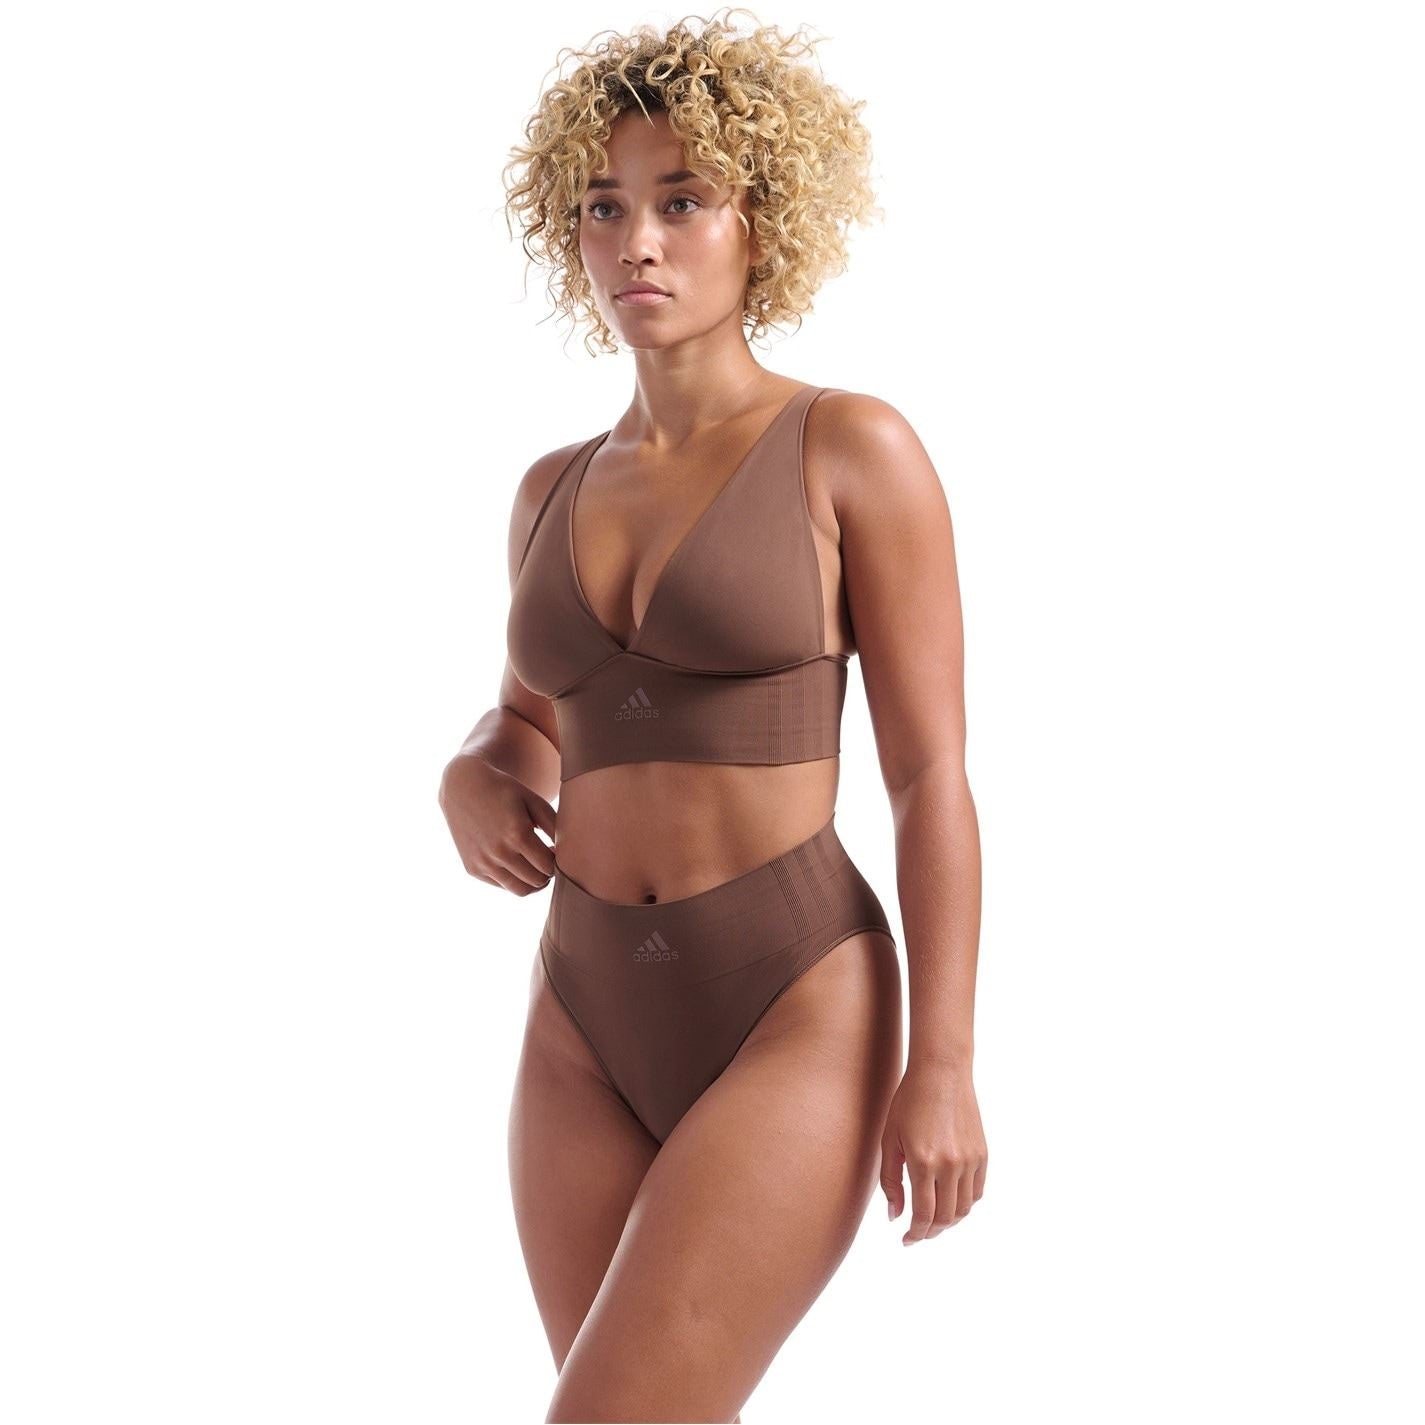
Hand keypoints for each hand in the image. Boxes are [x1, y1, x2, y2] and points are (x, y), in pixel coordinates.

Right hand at [438, 753, 556, 895]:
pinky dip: (514, 879)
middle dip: (548, 874)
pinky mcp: (472, 868)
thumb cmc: (504, 791)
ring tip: (538, 869)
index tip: (557, 852)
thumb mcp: (532, 801)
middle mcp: (499, 852)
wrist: (463, 787)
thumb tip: (568, 852)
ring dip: (534, 883)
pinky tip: (516, 863)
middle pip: (537, 881)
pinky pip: (502, 885)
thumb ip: (553, 825)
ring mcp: (483, 863)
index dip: (558, 862)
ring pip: (520, 890)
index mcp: (517, 834)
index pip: (549, 866)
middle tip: (549, 862)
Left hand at [880, 1059, 986, 1244]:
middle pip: (945, 1218)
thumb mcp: (890, 1139)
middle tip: (917, 1233)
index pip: (923, 1215)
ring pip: (963, 1209)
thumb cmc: (908, 1102)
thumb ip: (890, 1180)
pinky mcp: (982, 1154)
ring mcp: (970, 1160)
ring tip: (933, 1220)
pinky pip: (976, 1192)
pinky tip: (949, 1201)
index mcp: (923, 1161)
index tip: (906, 1240)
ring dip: (948, 1222)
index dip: (915, 1234)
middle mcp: (950, 1164)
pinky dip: (964, 1204)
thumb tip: (895, 1216)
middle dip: (930, 1232)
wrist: (942, 1072)